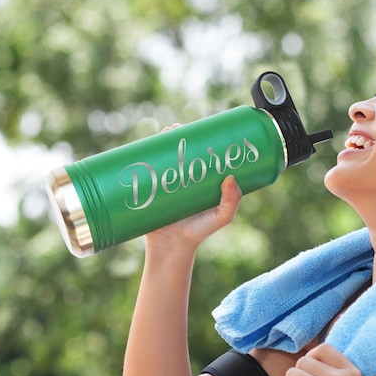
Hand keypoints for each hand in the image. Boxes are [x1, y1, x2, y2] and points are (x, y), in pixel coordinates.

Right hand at [146, 124, 242, 251]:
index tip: (203, 128)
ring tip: (165, 133)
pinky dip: (144, 156)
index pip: (201, 156)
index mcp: (201, 182)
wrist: (171, 247)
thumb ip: (231, 201)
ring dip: (161, 141)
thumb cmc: (199, 233)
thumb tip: (231, 177)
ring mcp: (165, 183)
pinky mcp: (149, 189)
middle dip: (178, 136)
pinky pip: (145, 169)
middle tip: (179, 128)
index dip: (201, 141)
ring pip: (163, 157)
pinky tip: (145, 144)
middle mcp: (183, 180)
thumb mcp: (221, 217)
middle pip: (180, 152)